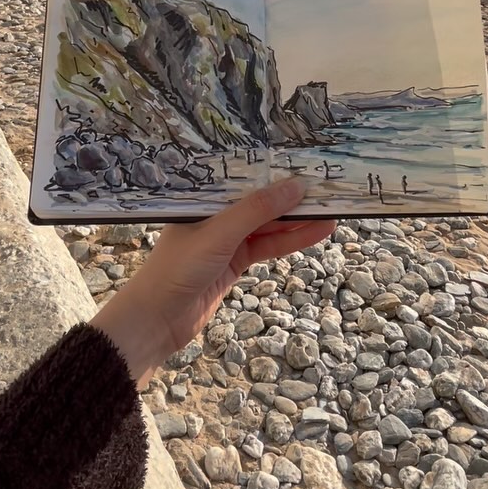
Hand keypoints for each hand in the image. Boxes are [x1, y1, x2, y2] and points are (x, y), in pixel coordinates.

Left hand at [91, 177, 335, 386]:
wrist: (156, 321)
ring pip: (267, 227)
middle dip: (291, 199)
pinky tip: (314, 234)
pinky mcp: (232, 264)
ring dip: (297, 222)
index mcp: (202, 199)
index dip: (273, 173)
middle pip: (259, 203)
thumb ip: (257, 210)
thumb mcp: (219, 234)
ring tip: (331, 213)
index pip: (243, 179)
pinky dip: (289, 242)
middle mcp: (214, 216)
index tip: (305, 166)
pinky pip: (266, 248)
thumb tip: (295, 186)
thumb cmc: (177, 270)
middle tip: (327, 190)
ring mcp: (224, 241)